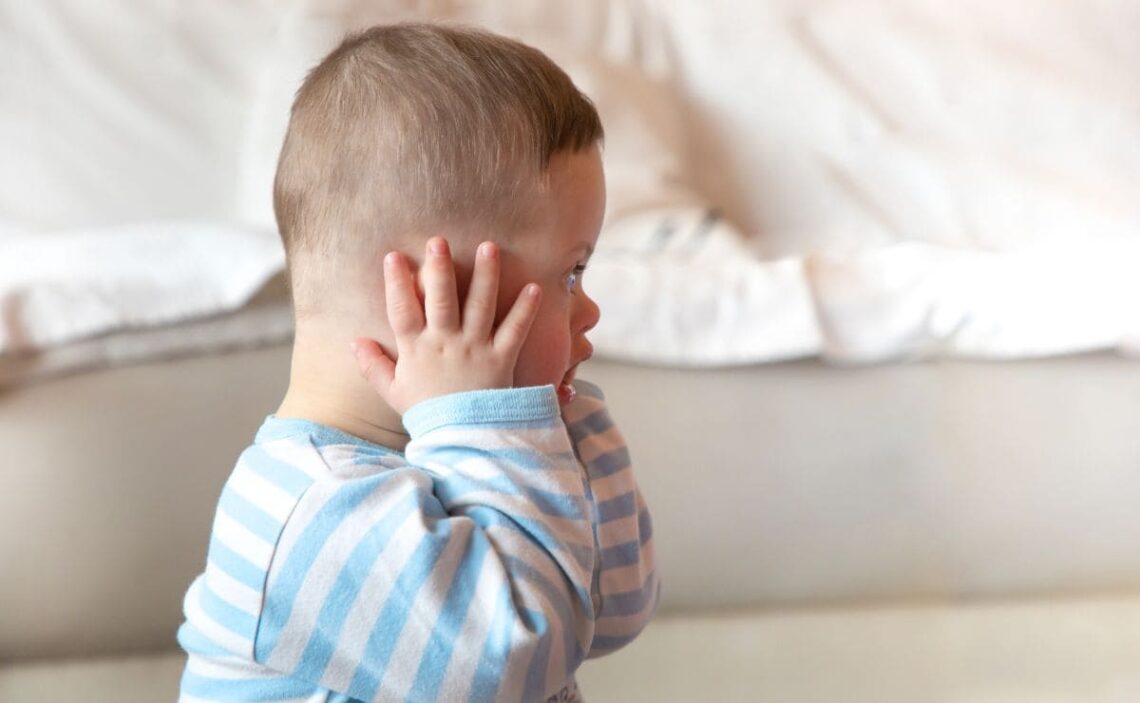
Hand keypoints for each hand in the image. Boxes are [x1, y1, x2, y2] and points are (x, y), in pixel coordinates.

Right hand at [351, 236, 541, 413]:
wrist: (461, 440)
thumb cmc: (428, 414)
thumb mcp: (394, 392)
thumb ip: (373, 366)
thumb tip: (353, 341)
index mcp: (416, 350)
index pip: (402, 309)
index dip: (396, 282)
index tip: (393, 256)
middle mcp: (445, 344)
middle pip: (440, 299)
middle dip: (439, 267)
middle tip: (439, 240)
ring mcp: (475, 350)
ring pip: (479, 306)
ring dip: (485, 275)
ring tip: (489, 247)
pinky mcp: (501, 359)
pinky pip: (514, 331)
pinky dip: (525, 310)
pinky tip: (534, 287)